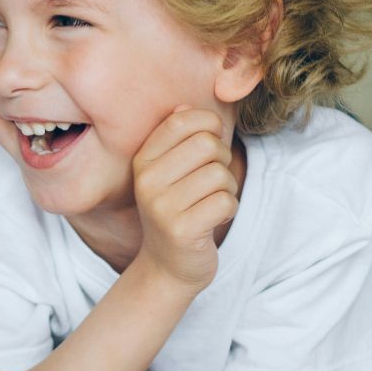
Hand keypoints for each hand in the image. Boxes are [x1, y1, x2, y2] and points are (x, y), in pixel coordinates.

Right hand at [130, 106, 239, 289]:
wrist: (169, 265)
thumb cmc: (178, 210)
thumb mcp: (170, 172)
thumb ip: (179, 139)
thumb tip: (186, 105)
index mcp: (142, 160)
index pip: (183, 120)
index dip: (209, 125)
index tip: (211, 144)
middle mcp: (147, 181)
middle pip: (207, 144)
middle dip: (222, 160)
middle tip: (213, 180)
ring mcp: (161, 206)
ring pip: (220, 174)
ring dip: (227, 189)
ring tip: (212, 201)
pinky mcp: (181, 230)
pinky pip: (225, 202)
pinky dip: (229, 209)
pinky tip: (213, 219)